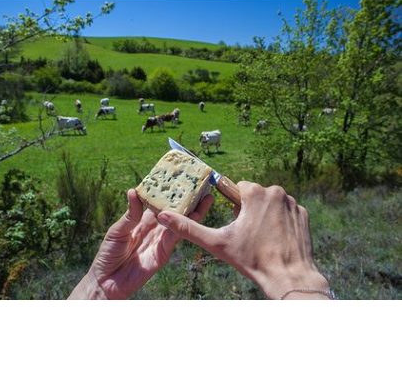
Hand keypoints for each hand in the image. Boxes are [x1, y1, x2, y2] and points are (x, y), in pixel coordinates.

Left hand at [69, 189, 212, 299]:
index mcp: (143, 220)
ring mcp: (160, 241)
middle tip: (200, 186)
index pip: (159, 202)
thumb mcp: (118, 230)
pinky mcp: (163, 254)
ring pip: (180, 224)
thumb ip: (131, 214)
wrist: (106, 281)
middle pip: (174, 212)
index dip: (169, 191)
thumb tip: (134, 191)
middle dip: (187, 200)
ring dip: (193, 212)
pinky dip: (183, 227)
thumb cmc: (108, 253)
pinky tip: (193, 216)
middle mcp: (155, 228)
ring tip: (206, 199)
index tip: (179, 178)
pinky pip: (174, 239)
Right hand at [157, 182, 328, 299]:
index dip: (235, 206)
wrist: (288, 277)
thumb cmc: (251, 259)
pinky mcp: (303, 213)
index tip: (238, 223)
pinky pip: (286, 211)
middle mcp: (276, 191)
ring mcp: (292, 202)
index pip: (238, 188)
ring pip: (270, 203)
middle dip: (250, 210)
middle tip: (249, 234)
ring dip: (265, 215)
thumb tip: (163, 216)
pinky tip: (278, 239)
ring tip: (264, 238)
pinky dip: (281, 221)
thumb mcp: (216, 243)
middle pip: (255, 195)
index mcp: (254, 193)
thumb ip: (188, 228)